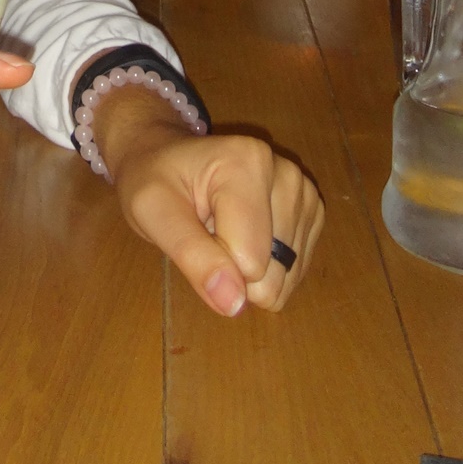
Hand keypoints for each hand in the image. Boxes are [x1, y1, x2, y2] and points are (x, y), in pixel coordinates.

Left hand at [93, 88, 321, 313]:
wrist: (164, 158)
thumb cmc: (153, 181)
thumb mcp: (152, 213)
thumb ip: (192, 256)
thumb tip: (234, 305)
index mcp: (249, 162)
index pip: (249, 260)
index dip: (215, 263)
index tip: (193, 229)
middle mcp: (287, 174)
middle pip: (273, 274)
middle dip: (235, 270)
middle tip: (206, 230)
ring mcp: (303, 194)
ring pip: (286, 280)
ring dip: (249, 271)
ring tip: (223, 229)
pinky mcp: (310, 213)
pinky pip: (294, 274)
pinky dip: (266, 269)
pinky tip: (245, 236)